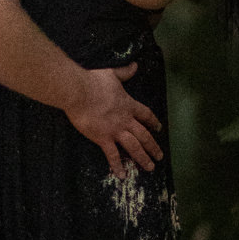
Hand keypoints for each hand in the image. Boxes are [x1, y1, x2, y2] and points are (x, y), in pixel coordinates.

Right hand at [66, 63, 163, 177]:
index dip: (153, 122)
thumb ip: (125, 72)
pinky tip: (123, 175)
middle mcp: (125, 120)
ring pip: (134, 147)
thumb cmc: (93, 81)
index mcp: (128, 104)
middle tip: (160, 156)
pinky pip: (112, 155)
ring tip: (150, 167)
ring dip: (143, 158)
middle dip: (153, 146)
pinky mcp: (102, 138)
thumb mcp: (112, 74)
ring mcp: (115, 130)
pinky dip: (118, 166)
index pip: (145, 115)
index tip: (159, 128)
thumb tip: (135, 65)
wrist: (79, 91)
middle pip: (144, 135)